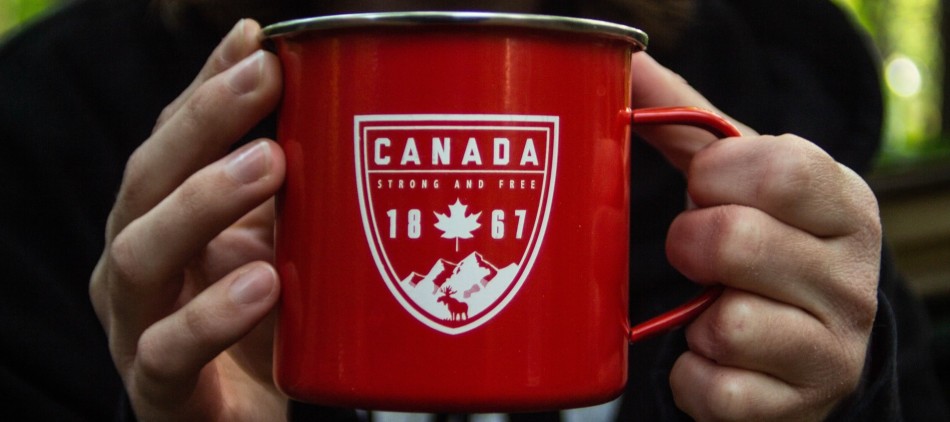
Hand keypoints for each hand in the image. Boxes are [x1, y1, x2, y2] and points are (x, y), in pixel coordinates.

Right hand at [89, 20, 286, 419]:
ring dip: (204, 201)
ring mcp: (137, 327)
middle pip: (147, 180)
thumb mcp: (279, 246)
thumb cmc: (263, 330)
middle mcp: (137, 265)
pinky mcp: (160, 391)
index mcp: (161, 221)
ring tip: (269, 165)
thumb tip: (346, 113)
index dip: (207, 87)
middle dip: (205, 122)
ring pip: (141, 254)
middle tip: (265, 79)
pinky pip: (168, 352)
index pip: (172, 140)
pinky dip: (212, 314)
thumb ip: (293, 194)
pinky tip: (262, 283)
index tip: (257, 40)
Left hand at [630, 53, 880, 419]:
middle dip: (690, 244)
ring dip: (695, 318)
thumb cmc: (762, 248)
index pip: (780, 168)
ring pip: (730, 324)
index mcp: (844, 205)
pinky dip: (693, 376)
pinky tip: (710, 360)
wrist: (804, 353)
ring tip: (709, 310)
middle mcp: (852, 278)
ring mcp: (833, 350)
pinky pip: (715, 390)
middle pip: (736, 240)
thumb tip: (626, 63)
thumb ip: (690, 122)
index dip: (715, 176)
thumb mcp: (742, 182)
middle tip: (693, 253)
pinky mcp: (799, 407)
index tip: (705, 187)